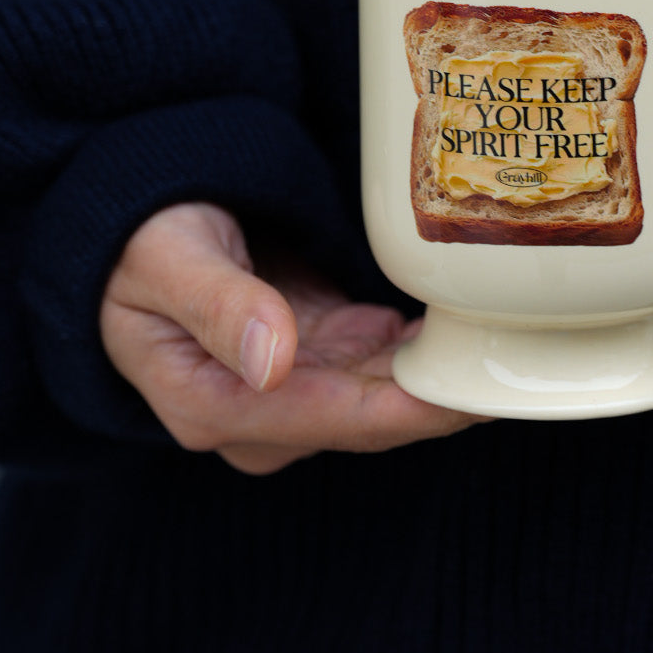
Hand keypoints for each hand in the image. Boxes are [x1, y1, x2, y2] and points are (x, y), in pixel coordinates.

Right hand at [99, 201, 480, 472]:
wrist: (131, 233)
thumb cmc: (139, 239)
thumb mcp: (166, 258)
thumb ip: (219, 304)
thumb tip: (273, 362)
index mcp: (210, 405)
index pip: (332, 419)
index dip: (411, 412)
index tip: (475, 394)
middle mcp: (255, 419)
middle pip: (371, 419)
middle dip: (444, 398)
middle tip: (521, 363)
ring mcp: (290, 396)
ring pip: (385, 398)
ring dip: (442, 375)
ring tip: (513, 341)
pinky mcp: (315, 366)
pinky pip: (382, 369)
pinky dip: (424, 351)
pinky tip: (469, 325)